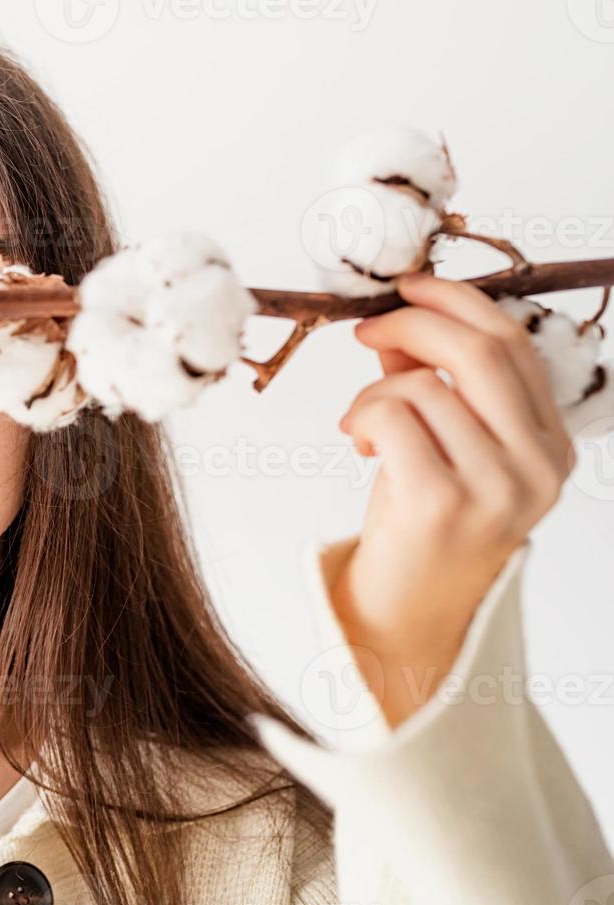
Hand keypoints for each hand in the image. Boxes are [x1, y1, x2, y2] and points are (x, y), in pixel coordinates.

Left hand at [331, 272, 572, 727]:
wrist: (410, 611)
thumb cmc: (424, 522)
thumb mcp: (446, 446)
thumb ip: (435, 383)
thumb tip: (400, 319)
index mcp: (551, 445)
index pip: (516, 344)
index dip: (459, 302)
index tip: (411, 287)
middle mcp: (537, 465)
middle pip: (479, 351)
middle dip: (413, 323)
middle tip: (368, 329)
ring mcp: (497, 487)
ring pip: (426, 385)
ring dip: (375, 391)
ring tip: (362, 424)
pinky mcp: (443, 503)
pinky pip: (394, 415)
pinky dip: (364, 415)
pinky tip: (359, 443)